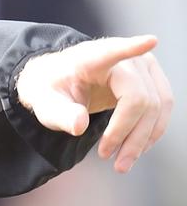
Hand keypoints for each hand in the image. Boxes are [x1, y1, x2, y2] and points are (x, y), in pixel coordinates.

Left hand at [16, 35, 172, 172]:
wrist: (60, 81)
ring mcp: (143, 66)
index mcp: (92, 57)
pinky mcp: (152, 80)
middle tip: (111, 162)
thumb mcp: (43, 102)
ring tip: (122, 163)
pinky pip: (161, 108)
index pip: (113, 51)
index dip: (132, 48)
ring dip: (143, 139)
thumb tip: (79, 125)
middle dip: (130, 135)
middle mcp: (124, 58)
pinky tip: (135, 148)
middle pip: (141, 98)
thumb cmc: (51, 88)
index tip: (150, 41)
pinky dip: (150, 132)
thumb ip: (58, 113)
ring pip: (158, 106)